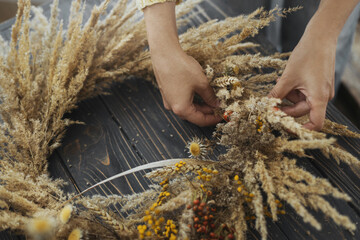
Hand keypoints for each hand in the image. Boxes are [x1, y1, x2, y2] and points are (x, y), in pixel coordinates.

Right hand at [143, 2, 220, 126]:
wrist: (164, 53)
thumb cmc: (182, 68)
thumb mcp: (202, 83)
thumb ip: (210, 96)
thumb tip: (216, 104)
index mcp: (181, 109)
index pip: (200, 120)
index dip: (213, 119)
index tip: (223, 116)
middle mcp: (172, 107)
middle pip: (193, 115)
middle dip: (207, 112)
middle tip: (220, 107)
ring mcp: (168, 100)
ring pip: (187, 108)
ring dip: (200, 105)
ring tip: (213, 99)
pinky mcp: (167, 92)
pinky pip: (181, 100)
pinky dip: (192, 99)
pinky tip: (201, 93)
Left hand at [268, 26, 335, 130]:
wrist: (320, 37)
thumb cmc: (307, 55)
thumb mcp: (287, 78)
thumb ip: (276, 94)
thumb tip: (266, 106)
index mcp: (319, 98)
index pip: (315, 124)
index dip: (301, 129)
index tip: (284, 126)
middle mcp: (322, 96)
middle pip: (301, 112)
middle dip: (284, 107)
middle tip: (270, 102)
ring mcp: (320, 90)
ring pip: (300, 102)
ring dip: (287, 96)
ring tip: (279, 83)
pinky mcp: (317, 84)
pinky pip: (302, 93)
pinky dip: (292, 90)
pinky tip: (284, 80)